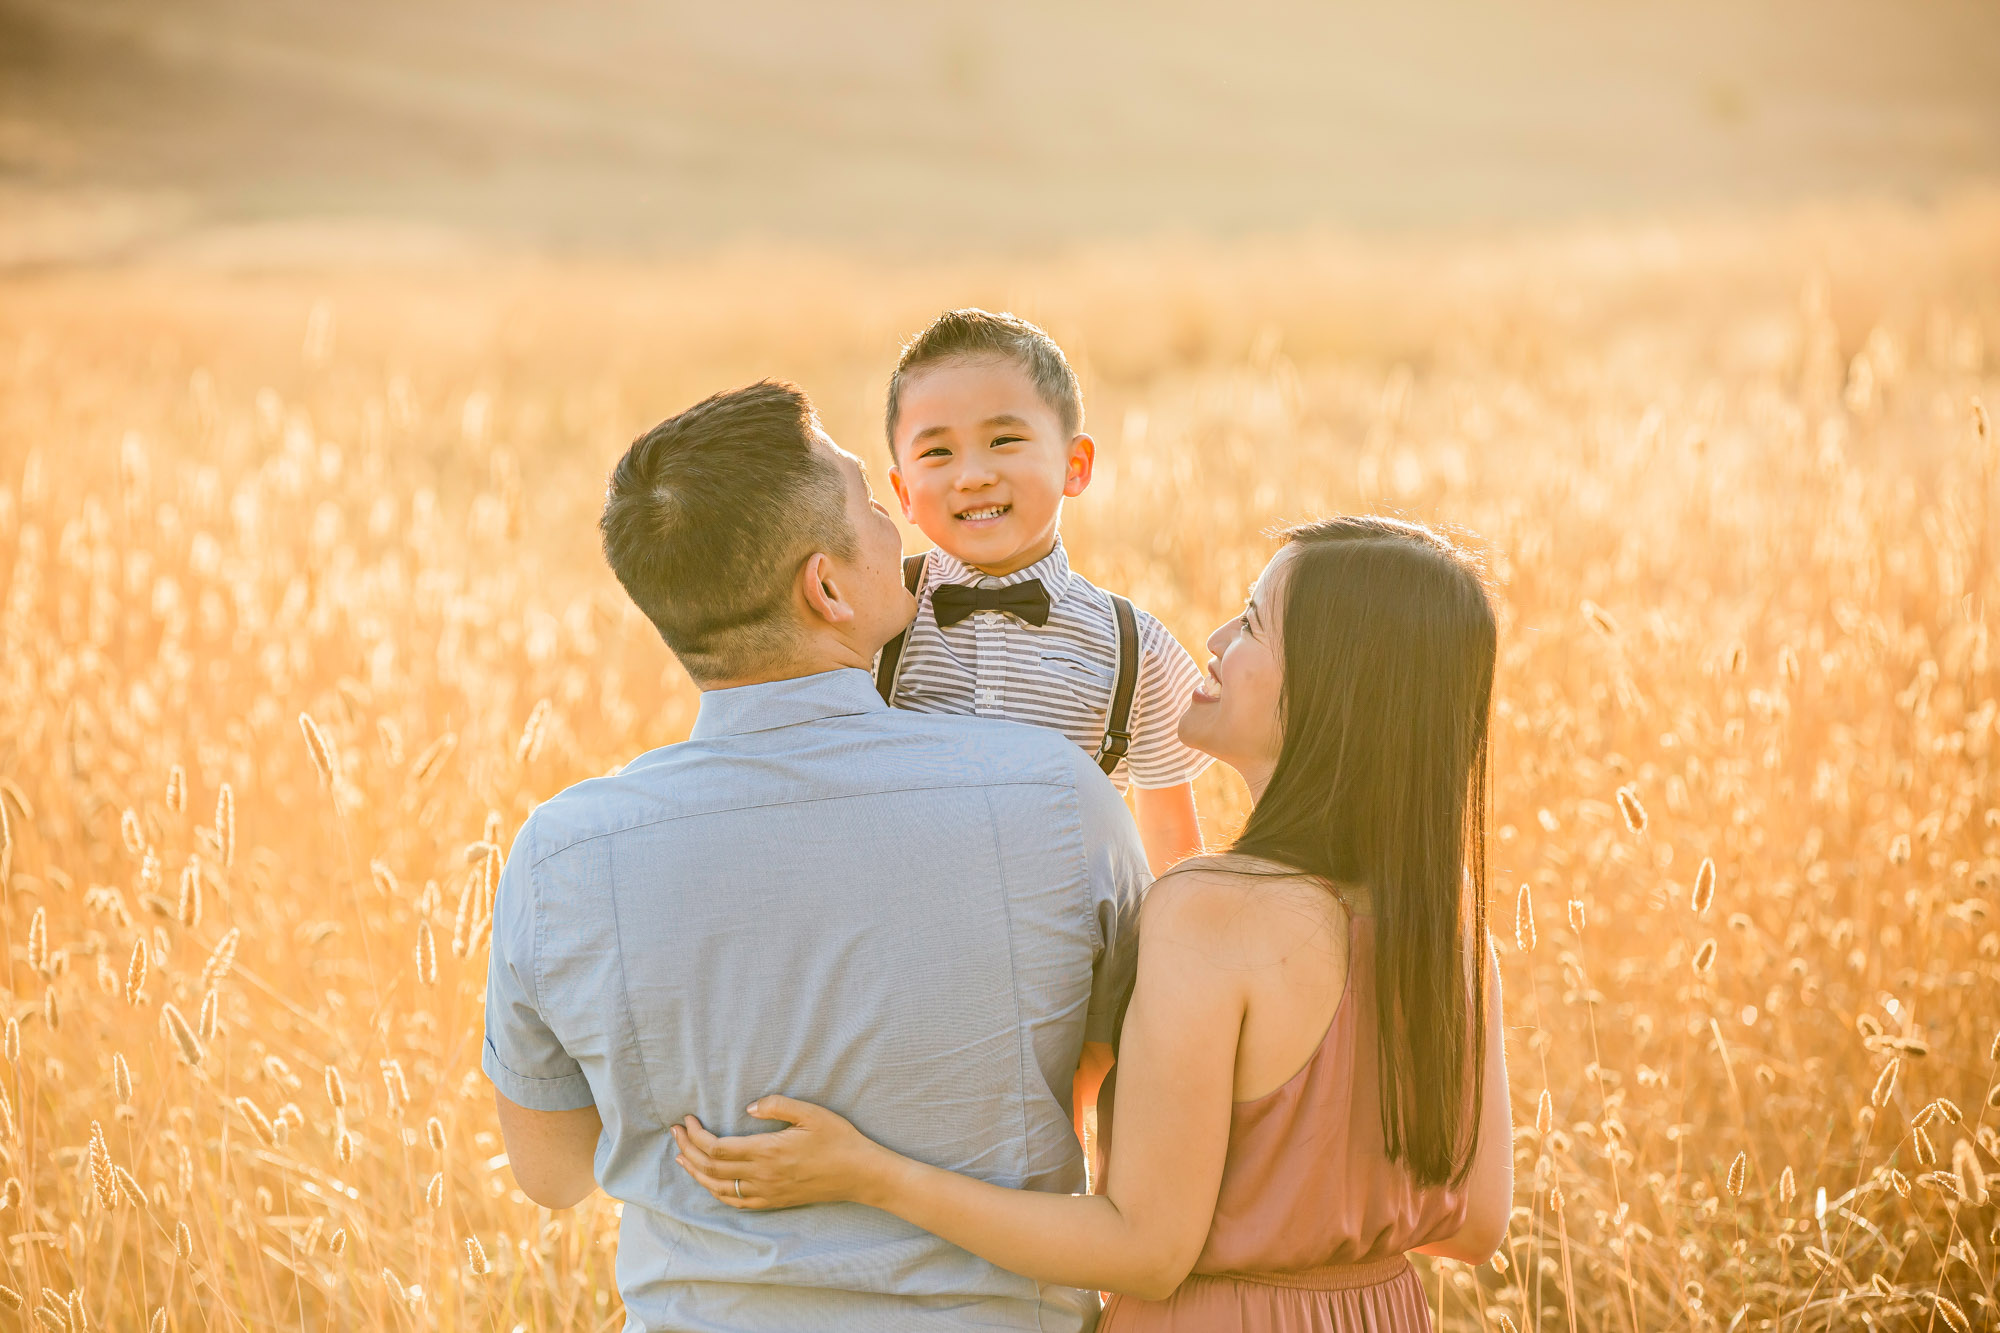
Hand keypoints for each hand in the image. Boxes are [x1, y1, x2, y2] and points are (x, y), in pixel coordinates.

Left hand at [671, 1096, 893, 1210]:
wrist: (860, 1174)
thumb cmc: (838, 1139)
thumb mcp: (811, 1113)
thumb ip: (778, 1106)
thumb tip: (748, 1107)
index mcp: (767, 1151)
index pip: (716, 1148)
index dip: (696, 1135)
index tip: (687, 1120)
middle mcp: (762, 1176)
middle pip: (710, 1168)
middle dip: (687, 1149)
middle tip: (676, 1132)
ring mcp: (767, 1193)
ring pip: (718, 1188)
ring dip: (695, 1172)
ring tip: (681, 1157)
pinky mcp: (774, 1202)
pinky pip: (736, 1202)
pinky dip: (715, 1192)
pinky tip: (709, 1182)